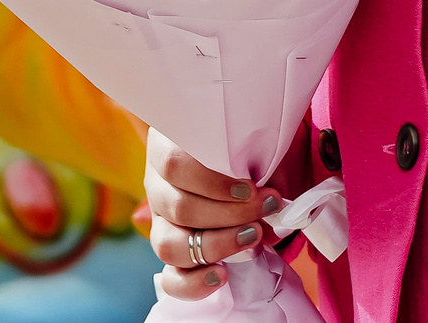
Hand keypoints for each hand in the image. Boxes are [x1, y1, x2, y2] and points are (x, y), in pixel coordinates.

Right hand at [146, 127, 282, 299]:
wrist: (239, 169)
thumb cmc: (245, 151)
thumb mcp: (250, 144)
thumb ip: (256, 160)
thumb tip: (270, 194)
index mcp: (168, 147)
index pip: (174, 165)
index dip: (211, 182)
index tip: (250, 188)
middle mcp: (157, 184)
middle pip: (178, 207)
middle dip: (229, 214)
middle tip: (266, 209)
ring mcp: (160, 221)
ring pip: (168, 244)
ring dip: (217, 245)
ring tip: (253, 238)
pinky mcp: (171, 251)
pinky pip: (170, 278)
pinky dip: (194, 283)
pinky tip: (222, 275)